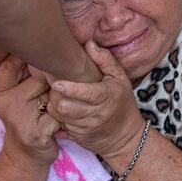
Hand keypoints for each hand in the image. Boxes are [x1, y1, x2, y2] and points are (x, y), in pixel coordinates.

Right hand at [0, 56, 60, 169]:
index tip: (46, 58)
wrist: (25, 157)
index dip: (30, 59)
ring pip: (53, 95)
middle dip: (55, 80)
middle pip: (41, 77)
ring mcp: (22, 119)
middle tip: (61, 85)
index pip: (11, 64)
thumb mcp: (16, 97)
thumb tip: (43, 45)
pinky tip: (62, 121)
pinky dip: (65, 117)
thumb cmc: (26, 119)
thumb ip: (22, 74)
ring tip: (63, 103)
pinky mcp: (38, 133)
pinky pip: (61, 114)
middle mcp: (9, 104)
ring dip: (62, 98)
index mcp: (2, 93)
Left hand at [46, 41, 144, 157]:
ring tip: (59, 96)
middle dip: (56, 95)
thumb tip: (89, 43)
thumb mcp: (120, 78)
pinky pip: (60, 125)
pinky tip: (64, 109)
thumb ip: (104, 60)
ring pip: (59, 116)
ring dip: (55, 105)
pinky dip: (58, 117)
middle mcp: (95, 114)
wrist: (126, 136)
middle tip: (57, 86)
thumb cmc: (122, 102)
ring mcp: (85, 127)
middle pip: (64, 105)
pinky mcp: (78, 137)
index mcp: (106, 97)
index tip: (57, 82)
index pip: (85, 93)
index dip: (69, 88)